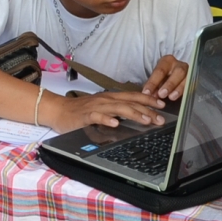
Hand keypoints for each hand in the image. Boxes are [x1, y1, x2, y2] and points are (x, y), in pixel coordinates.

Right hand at [45, 89, 169, 132]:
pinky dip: (107, 119)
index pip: (133, 96)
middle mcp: (106, 100)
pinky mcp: (85, 115)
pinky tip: (115, 124)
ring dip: (133, 113)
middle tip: (160, 119)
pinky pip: (97, 116)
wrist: (58, 110)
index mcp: (111, 98)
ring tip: (146, 120)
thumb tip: (136, 115)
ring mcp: (96, 107)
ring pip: (118, 108)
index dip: (148, 100)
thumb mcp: (102, 108)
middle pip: (130, 103)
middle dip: (147, 110)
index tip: (163, 105)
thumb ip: (117, 110)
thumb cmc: (81, 111)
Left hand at [141, 54, 188, 101]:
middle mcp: (179, 64)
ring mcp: (189, 72)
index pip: (160, 71)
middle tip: (161, 94)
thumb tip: (149, 96)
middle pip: (177, 72)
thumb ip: (153, 87)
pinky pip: (191, 86)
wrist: (174, 77)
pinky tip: (180, 98)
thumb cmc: (163, 78)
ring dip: (178, 89)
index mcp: (167, 61)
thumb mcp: (157, 80)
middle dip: (169, 84)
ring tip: (171, 98)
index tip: (146, 92)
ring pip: (186, 79)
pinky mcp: (193, 80)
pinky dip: (185, 92)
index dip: (153, 82)